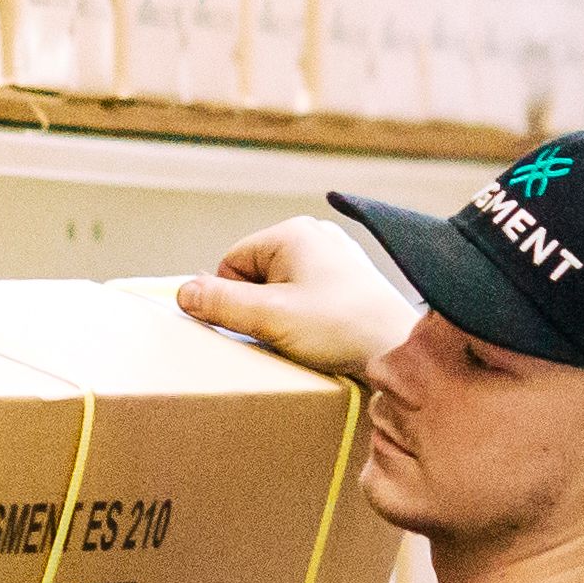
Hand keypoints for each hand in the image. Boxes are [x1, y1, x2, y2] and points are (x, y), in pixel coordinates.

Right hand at [177, 217, 418, 381]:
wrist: (402, 350)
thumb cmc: (339, 328)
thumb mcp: (270, 318)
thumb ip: (221, 304)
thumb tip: (181, 293)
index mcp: (292, 232)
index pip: (231, 263)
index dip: (232, 300)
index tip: (256, 326)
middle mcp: (315, 234)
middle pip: (255, 276)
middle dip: (258, 308)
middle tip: (283, 334)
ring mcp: (335, 256)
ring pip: (280, 289)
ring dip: (281, 316)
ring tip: (306, 337)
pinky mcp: (349, 280)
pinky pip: (306, 296)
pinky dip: (305, 318)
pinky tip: (322, 335)